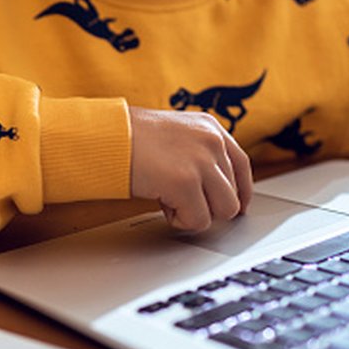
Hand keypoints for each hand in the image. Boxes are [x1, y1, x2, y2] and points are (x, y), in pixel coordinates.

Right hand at [129, 106, 252, 232]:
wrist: (106, 138)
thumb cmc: (130, 139)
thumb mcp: (175, 135)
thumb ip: (198, 153)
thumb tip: (214, 187)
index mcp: (210, 128)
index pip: (242, 165)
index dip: (240, 192)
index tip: (236, 206)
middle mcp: (211, 142)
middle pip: (233, 194)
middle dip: (208, 204)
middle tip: (179, 199)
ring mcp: (201, 162)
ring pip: (223, 211)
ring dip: (196, 213)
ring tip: (170, 200)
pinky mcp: (186, 183)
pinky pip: (199, 220)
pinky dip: (180, 219)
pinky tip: (162, 203)